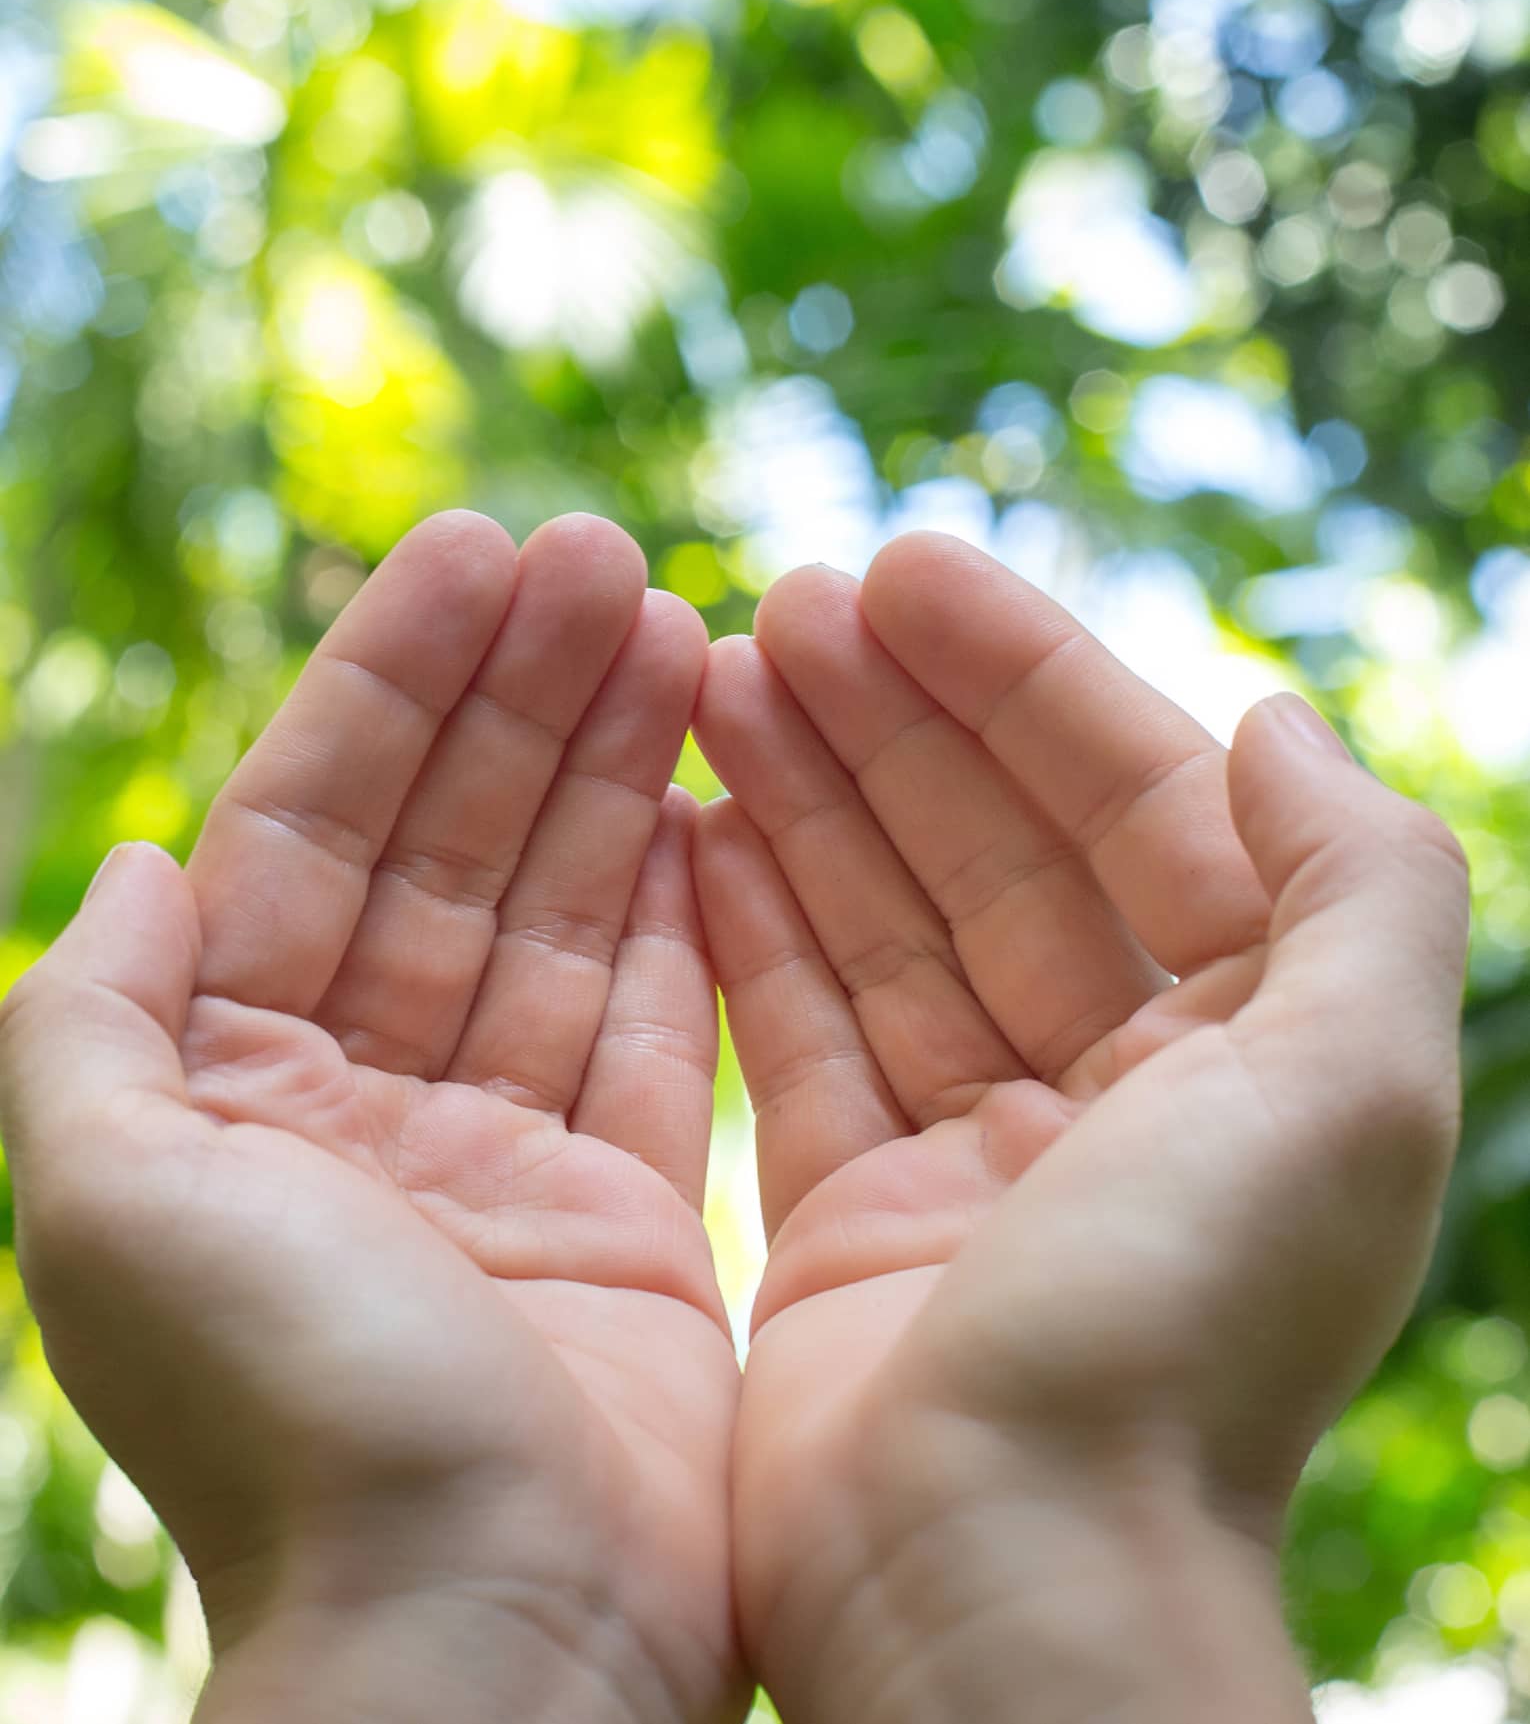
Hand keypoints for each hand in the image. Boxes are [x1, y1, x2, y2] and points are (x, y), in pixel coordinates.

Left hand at [0, 512, 746, 1723]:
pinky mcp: (628, 1207)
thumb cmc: (295, 1419)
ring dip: (609, 764)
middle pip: (450, 849)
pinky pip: (658, 1016)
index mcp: (234, 1093)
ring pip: (562, 911)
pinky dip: (680, 899)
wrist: (492, 1639)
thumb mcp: (115, 1200)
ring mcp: (503, 1155)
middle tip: (602, 551)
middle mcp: (363, 1110)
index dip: (388, 685)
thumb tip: (137, 865)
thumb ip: (96, 1018)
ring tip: (673, 617)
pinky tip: (706, 784)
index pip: (314, 832)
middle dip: (519, 695)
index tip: (472, 553)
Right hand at [692, 534, 1467, 1722]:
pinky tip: (690, 816)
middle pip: (995, 851)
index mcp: (1246, 1050)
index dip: (1022, 679)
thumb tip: (1280, 718)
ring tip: (721, 666)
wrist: (1002, 1589)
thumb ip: (1360, 879)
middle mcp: (1117, 1096)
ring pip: (883, 925)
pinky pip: (797, 1031)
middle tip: (785, 599)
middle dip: (896, 718)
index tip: (903, 570)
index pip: (1130, 808)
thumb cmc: (1181, 1334)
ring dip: (808, 792)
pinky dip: (748, 922)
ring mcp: (976, 1156)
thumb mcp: (1349, 1084)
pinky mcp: (851, 1220)